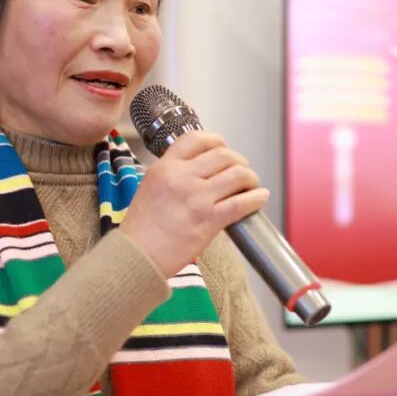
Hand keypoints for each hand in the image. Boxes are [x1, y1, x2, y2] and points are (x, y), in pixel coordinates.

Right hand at [121, 131, 269, 277]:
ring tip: (252, 185)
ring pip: (237, 174)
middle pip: (223, 155)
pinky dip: (256, 198)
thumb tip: (200, 171)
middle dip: (239, 161)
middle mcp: (181, 177)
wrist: (136, 257)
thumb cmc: (141, 229)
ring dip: (250, 178)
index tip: (224, 148)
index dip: (216, 140)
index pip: (196, 138)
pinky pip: (241, 203)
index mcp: (165, 167)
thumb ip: (173, 175)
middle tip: (242, 170)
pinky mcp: (209, 220)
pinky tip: (260, 197)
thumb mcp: (149, 187)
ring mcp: (196, 198)